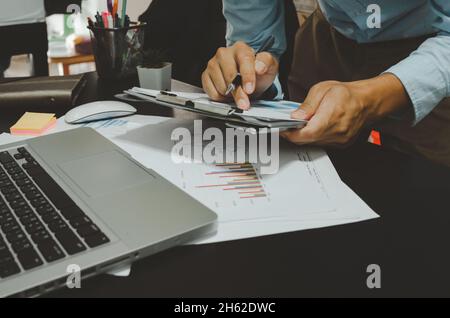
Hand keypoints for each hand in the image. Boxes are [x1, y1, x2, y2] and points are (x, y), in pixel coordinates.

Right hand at [201, 41, 278, 109]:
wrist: (249, 77)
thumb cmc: (258, 72)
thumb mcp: (269, 66)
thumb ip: (266, 63)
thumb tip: (259, 67)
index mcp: (241, 48)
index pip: (244, 61)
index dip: (247, 77)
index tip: (249, 89)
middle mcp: (224, 53)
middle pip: (230, 77)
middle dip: (239, 93)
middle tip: (245, 102)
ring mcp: (213, 64)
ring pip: (221, 86)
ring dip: (230, 95)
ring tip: (237, 90)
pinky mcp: (206, 75)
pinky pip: (211, 92)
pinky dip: (221, 98)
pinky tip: (227, 93)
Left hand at [281, 74, 410, 145]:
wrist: (367, 101)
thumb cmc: (346, 94)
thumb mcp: (322, 90)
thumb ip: (307, 106)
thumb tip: (295, 117)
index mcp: (331, 117)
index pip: (306, 133)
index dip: (291, 133)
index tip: (282, 129)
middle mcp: (337, 132)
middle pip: (307, 140)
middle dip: (295, 134)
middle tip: (288, 125)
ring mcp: (340, 140)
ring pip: (313, 143)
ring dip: (304, 136)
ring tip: (300, 125)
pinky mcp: (341, 144)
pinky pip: (322, 143)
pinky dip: (314, 137)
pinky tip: (313, 128)